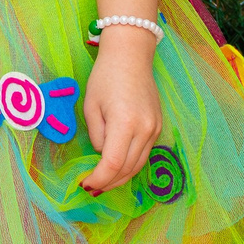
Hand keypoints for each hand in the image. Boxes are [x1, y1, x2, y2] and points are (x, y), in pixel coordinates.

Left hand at [79, 31, 162, 193]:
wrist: (131, 55)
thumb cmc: (105, 76)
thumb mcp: (91, 106)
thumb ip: (96, 135)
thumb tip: (102, 154)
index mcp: (125, 123)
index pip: (112, 164)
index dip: (99, 179)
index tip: (85, 184)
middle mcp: (144, 129)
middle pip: (127, 169)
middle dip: (108, 182)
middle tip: (91, 188)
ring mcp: (155, 129)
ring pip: (138, 165)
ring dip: (121, 177)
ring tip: (103, 183)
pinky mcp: (158, 126)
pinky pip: (144, 153)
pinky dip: (131, 164)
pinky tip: (118, 168)